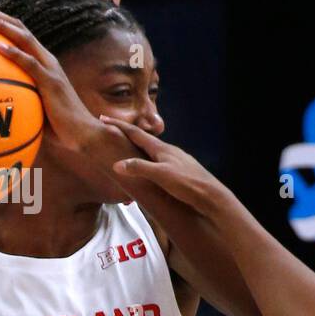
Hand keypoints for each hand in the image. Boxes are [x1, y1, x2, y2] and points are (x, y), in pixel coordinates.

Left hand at [0, 0, 107, 153]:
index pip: (16, 32)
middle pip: (16, 26)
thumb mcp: (32, 106)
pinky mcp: (51, 82)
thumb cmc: (57, 126)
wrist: (83, 134)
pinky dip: (13, 53)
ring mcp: (49, 69)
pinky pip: (30, 64)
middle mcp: (46, 58)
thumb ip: (17, 98)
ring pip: (22, 38)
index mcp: (41, 61)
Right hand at [102, 115, 230, 214]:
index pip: (135, 133)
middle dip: (126, 134)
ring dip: (136, 147)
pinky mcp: (180, 171)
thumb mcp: (161, 176)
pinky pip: (157, 161)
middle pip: (143, 139)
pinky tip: (148, 167)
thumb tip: (117, 164)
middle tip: (111, 129)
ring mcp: (175, 160)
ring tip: (126, 147)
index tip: (103, 118)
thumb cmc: (187, 184)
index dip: (118, 126)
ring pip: (151, 150)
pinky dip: (146, 159)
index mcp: (161, 149)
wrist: (211, 197)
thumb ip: (139, 168)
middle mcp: (168, 151)